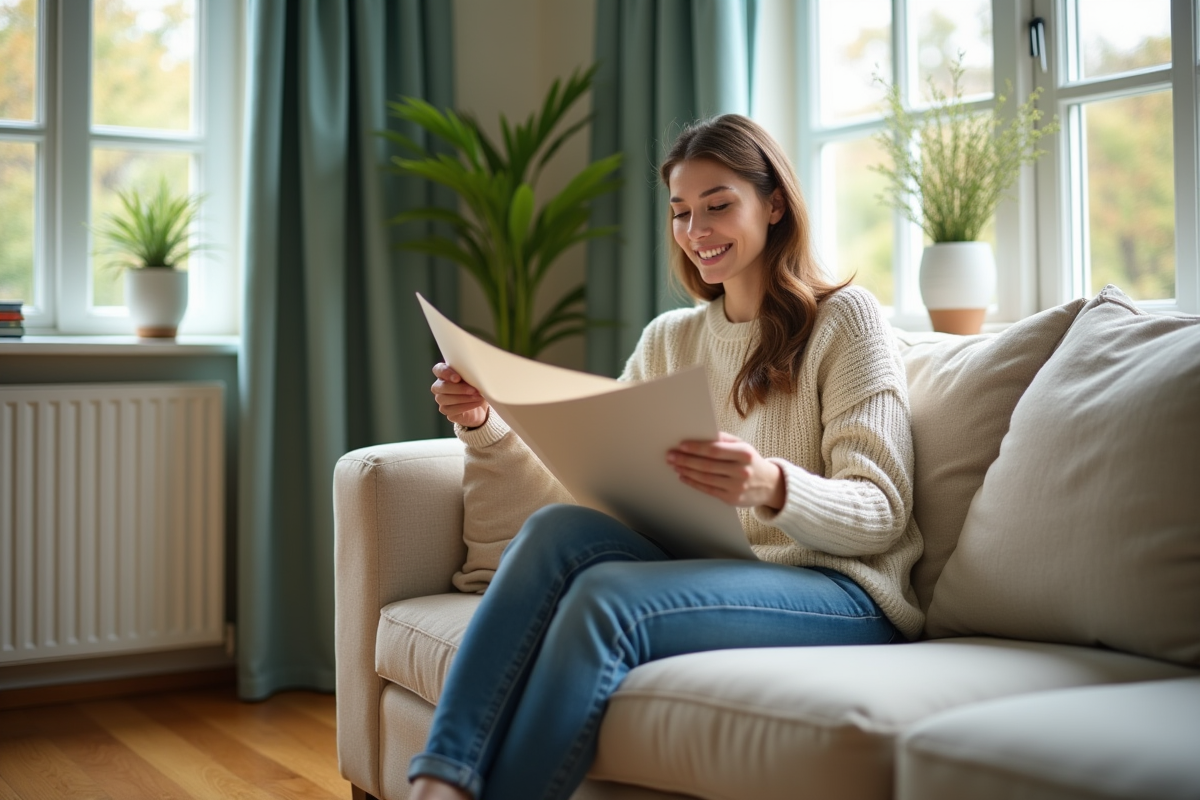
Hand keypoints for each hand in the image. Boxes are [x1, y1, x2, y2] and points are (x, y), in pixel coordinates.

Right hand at [431, 362, 489, 428]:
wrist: (480, 404)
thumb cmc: (475, 387)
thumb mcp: (475, 378)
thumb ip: (470, 374)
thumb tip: (475, 374)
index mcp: (444, 373)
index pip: (438, 369)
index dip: (446, 373)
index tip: (458, 378)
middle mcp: (439, 386)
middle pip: (441, 386)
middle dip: (458, 388)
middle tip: (474, 390)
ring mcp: (441, 400)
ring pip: (444, 399)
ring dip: (464, 398)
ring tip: (478, 397)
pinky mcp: (446, 411)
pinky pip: (451, 410)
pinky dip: (465, 406)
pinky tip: (476, 403)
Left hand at [667, 432, 785, 508]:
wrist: (770, 485)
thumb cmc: (751, 461)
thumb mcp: (743, 445)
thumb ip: (724, 439)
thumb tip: (701, 433)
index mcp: (744, 453)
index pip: (715, 450)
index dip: (696, 448)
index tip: (681, 445)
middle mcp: (741, 471)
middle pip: (707, 465)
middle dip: (686, 460)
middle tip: (671, 456)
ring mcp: (737, 486)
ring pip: (705, 478)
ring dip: (687, 471)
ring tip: (675, 465)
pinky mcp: (732, 499)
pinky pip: (708, 490)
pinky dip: (693, 483)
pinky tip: (684, 476)